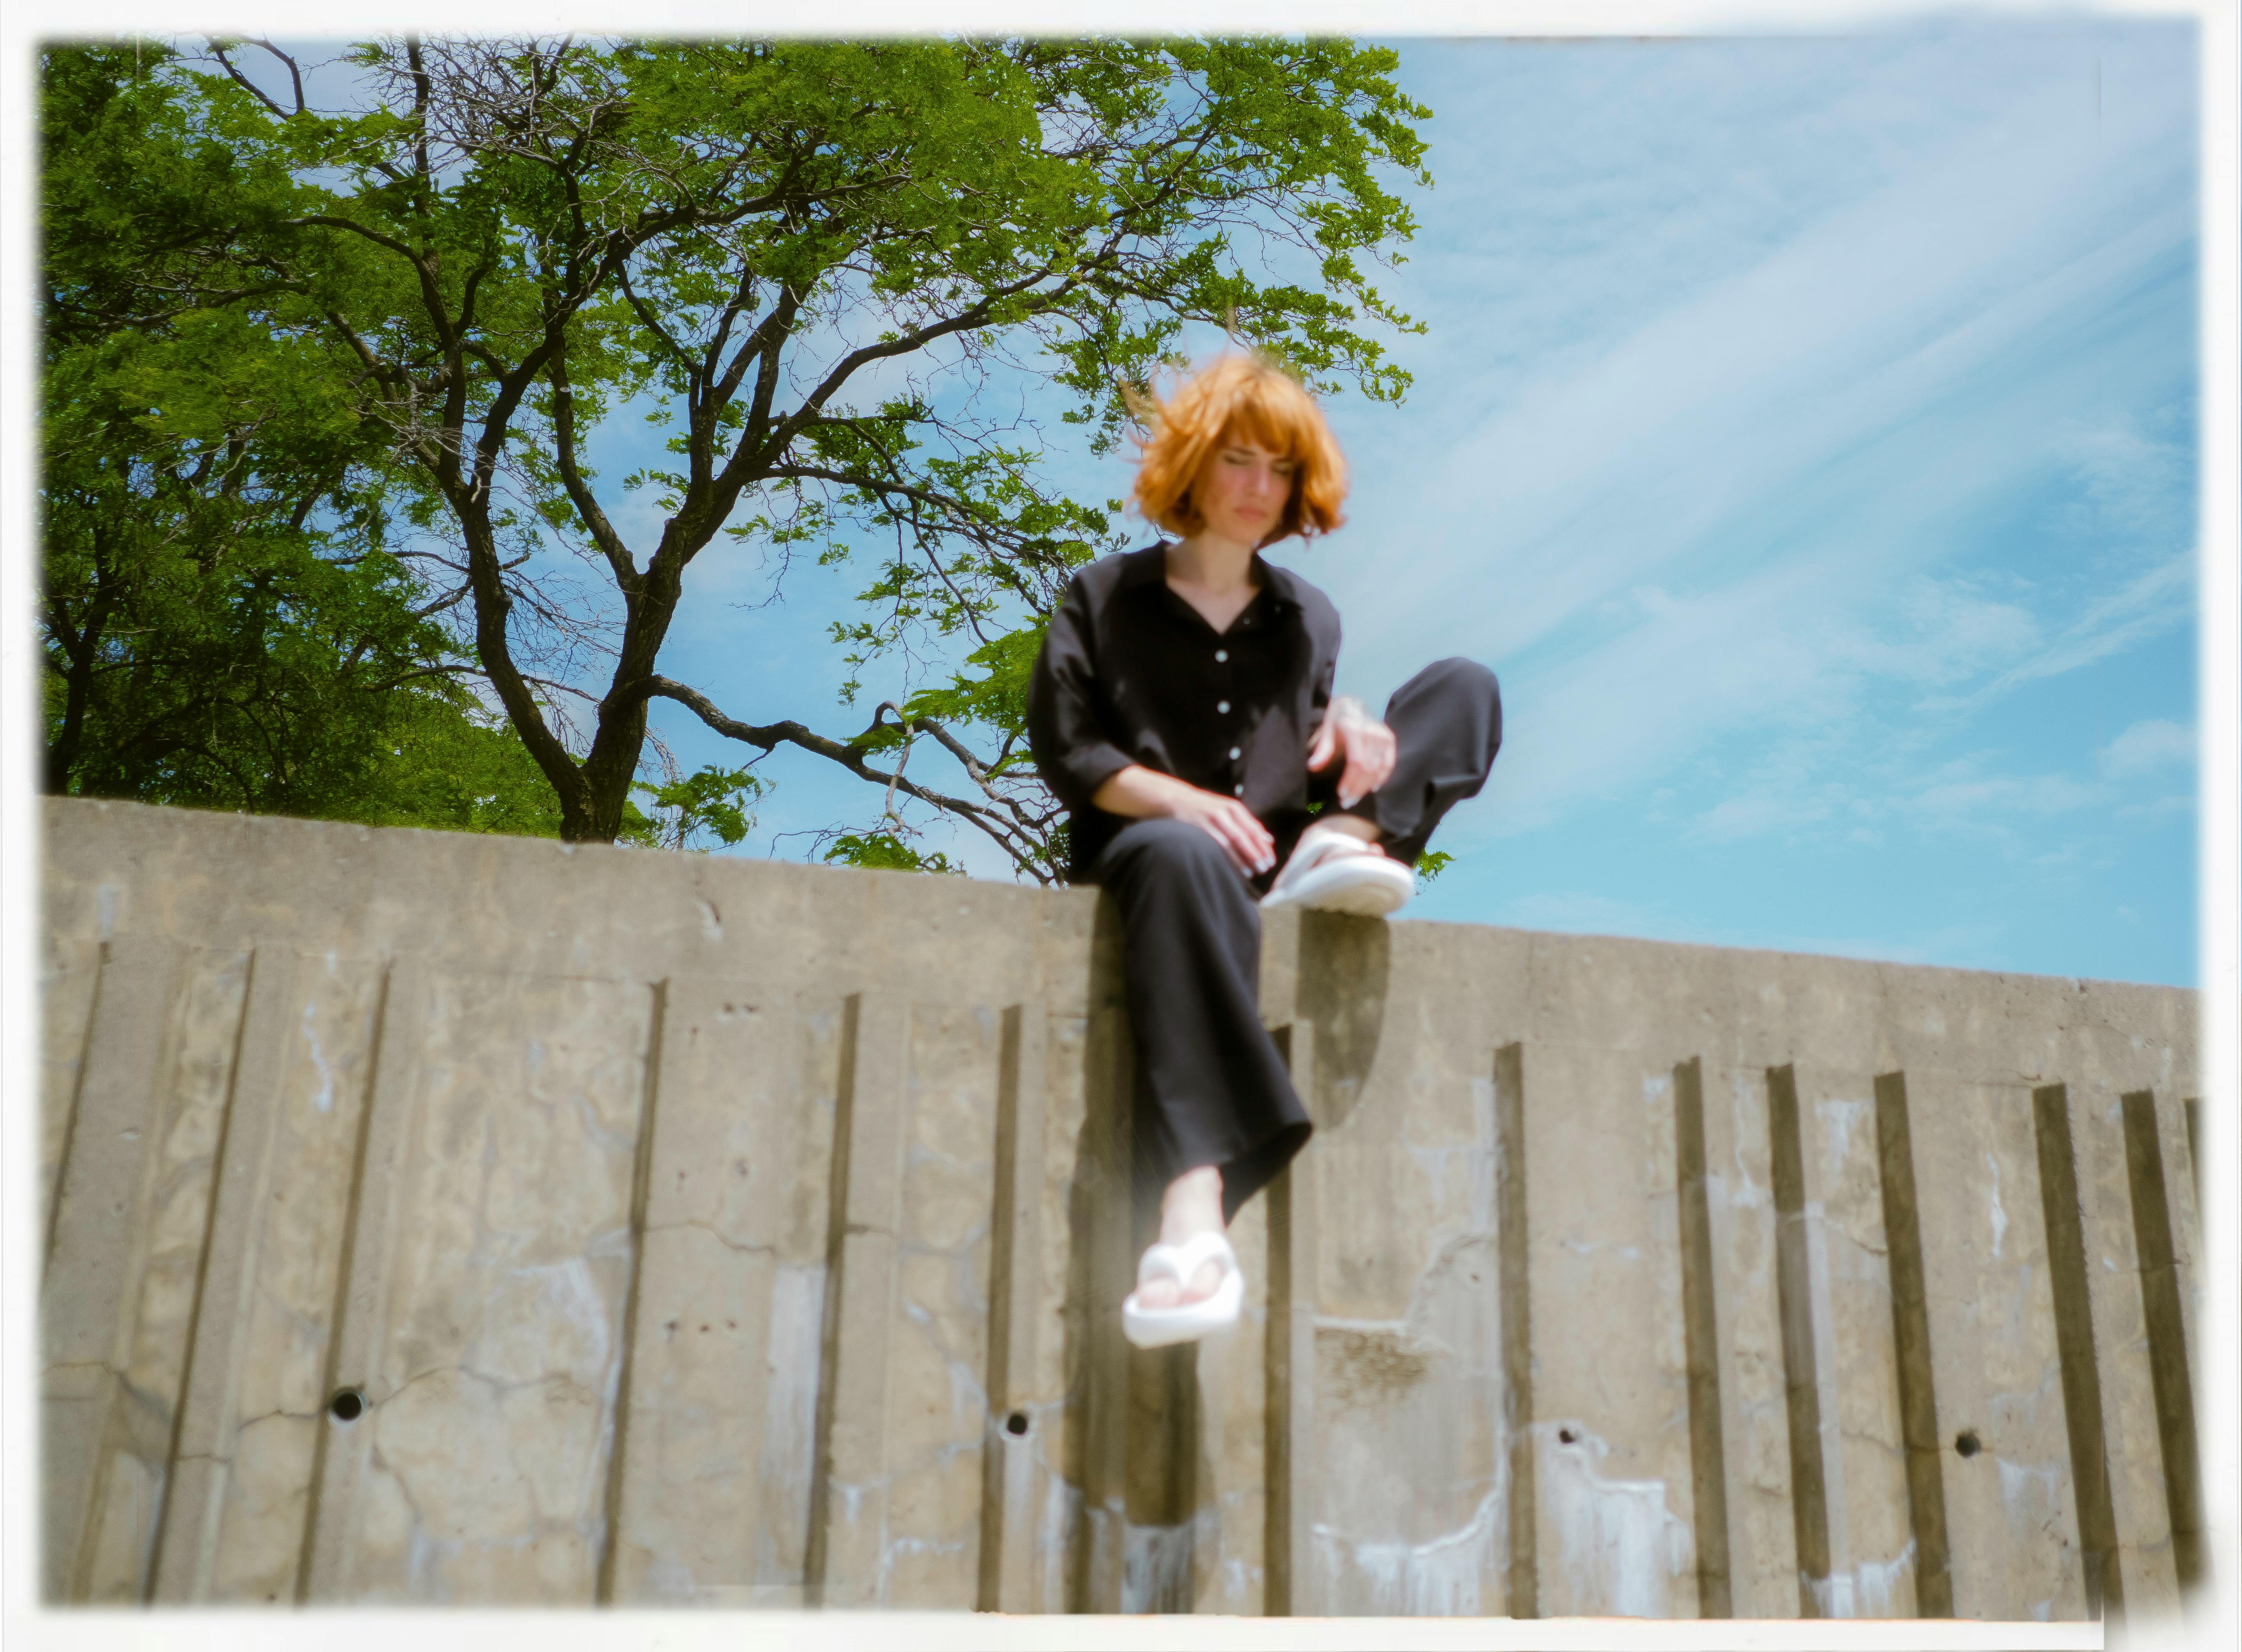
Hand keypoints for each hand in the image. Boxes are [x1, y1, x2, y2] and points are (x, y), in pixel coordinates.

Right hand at [1092, 765, 1275, 875]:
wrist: (1173, 798)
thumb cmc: (1203, 808)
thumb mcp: (1227, 811)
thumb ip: (1247, 825)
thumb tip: (1268, 840)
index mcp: (1234, 808)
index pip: (1254, 829)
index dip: (1263, 846)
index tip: (1271, 861)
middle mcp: (1225, 812)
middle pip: (1245, 836)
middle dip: (1256, 853)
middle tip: (1264, 868)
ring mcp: (1211, 819)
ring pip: (1232, 842)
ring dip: (1243, 858)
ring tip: (1252, 872)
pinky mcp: (1198, 827)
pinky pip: (1215, 845)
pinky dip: (1226, 857)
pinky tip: (1231, 868)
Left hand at [1305, 695, 1395, 807]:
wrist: (1354, 701)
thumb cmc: (1337, 717)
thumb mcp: (1326, 728)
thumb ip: (1322, 749)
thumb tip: (1312, 767)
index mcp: (1355, 728)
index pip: (1356, 762)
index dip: (1350, 781)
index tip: (1341, 794)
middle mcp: (1372, 732)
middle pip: (1368, 769)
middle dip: (1357, 789)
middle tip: (1346, 803)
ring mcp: (1383, 735)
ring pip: (1378, 769)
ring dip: (1367, 787)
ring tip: (1355, 799)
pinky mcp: (1389, 738)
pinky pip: (1389, 763)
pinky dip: (1383, 777)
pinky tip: (1373, 788)